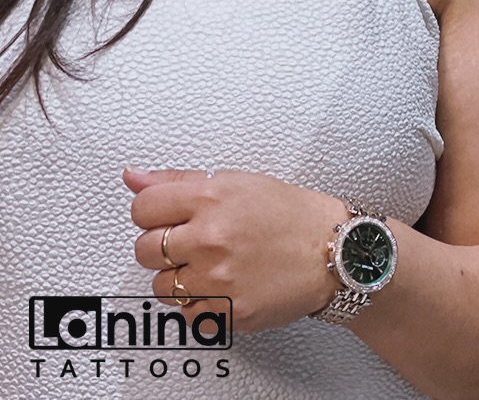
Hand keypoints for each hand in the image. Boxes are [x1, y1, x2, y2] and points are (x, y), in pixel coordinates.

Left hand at [125, 167, 345, 332]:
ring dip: (181, 276)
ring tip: (212, 263)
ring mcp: (217, 278)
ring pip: (161, 285)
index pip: (143, 207)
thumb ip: (179, 181)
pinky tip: (224, 283)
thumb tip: (134, 177)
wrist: (332, 251)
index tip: (166, 215)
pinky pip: (185, 313)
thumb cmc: (291, 214)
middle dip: (164, 245)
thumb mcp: (238, 181)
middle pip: (146, 248)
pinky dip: (200, 301)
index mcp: (213, 197)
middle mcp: (211, 237)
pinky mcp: (226, 311)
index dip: (153, 212)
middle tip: (194, 240)